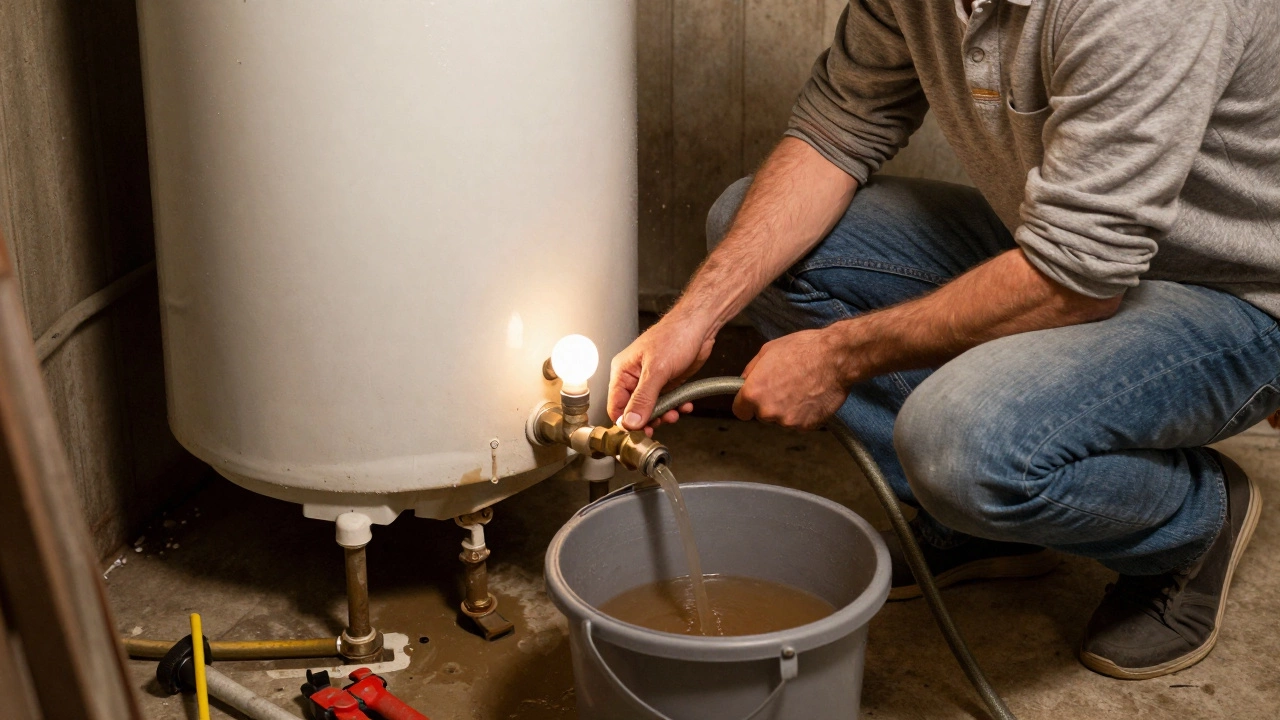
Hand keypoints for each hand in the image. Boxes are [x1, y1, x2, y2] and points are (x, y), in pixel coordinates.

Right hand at [608, 311, 712, 432]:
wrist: (700, 326)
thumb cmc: (675, 335)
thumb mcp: (656, 370)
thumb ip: (643, 398)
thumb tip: (631, 422)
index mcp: (623, 371)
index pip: (615, 406)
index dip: (626, 422)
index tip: (639, 433)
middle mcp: (634, 377)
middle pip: (633, 411)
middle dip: (648, 420)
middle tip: (660, 423)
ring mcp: (651, 381)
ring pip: (651, 409)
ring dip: (664, 415)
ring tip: (674, 413)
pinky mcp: (666, 383)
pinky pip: (667, 403)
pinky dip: (675, 407)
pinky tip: (683, 405)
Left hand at [733, 327, 851, 429]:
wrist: (835, 358)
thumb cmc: (803, 350)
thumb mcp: (768, 350)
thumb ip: (751, 371)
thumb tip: (743, 381)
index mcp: (754, 393)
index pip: (740, 411)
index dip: (746, 404)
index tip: (753, 401)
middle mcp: (768, 411)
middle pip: (762, 415)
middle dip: (770, 403)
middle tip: (785, 385)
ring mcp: (788, 421)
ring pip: (782, 419)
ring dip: (788, 409)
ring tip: (802, 388)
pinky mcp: (807, 426)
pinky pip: (800, 422)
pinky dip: (804, 413)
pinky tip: (811, 395)